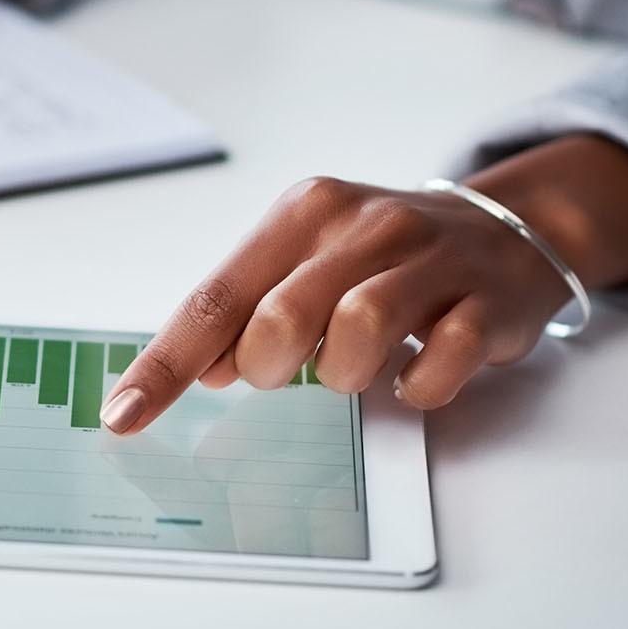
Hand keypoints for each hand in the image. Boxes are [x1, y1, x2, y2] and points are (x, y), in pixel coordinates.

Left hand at [99, 135, 627, 432]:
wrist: (503, 230)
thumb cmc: (383, 256)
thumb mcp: (308, 261)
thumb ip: (252, 308)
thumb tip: (205, 368)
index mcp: (303, 213)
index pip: (216, 296)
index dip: (166, 364)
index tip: (124, 416)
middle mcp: (361, 224)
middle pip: (281, 314)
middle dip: (268, 366)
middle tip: (287, 371)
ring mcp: (428, 257)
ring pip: (361, 326)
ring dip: (344, 373)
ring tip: (355, 370)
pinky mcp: (484, 299)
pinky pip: (443, 358)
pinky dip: (420, 384)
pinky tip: (413, 376)